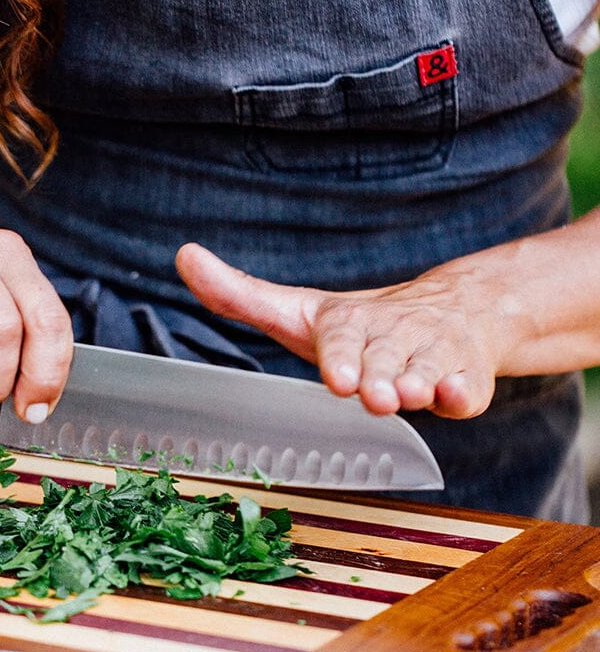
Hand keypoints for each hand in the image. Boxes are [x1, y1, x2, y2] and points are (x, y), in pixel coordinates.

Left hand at [176, 242, 503, 417]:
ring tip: (409, 394)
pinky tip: (456, 395)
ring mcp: (431, 356)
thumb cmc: (360, 327)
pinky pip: (469, 387)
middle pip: (385, 358)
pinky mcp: (465, 375)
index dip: (340, 357)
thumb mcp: (297, 312)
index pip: (342, 340)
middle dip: (379, 376)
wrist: (453, 313)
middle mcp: (392, 336)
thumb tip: (182, 256)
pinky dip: (465, 391)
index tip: (337, 376)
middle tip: (375, 395)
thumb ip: (241, 296)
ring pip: (426, 370)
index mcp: (350, 323)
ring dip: (418, 383)